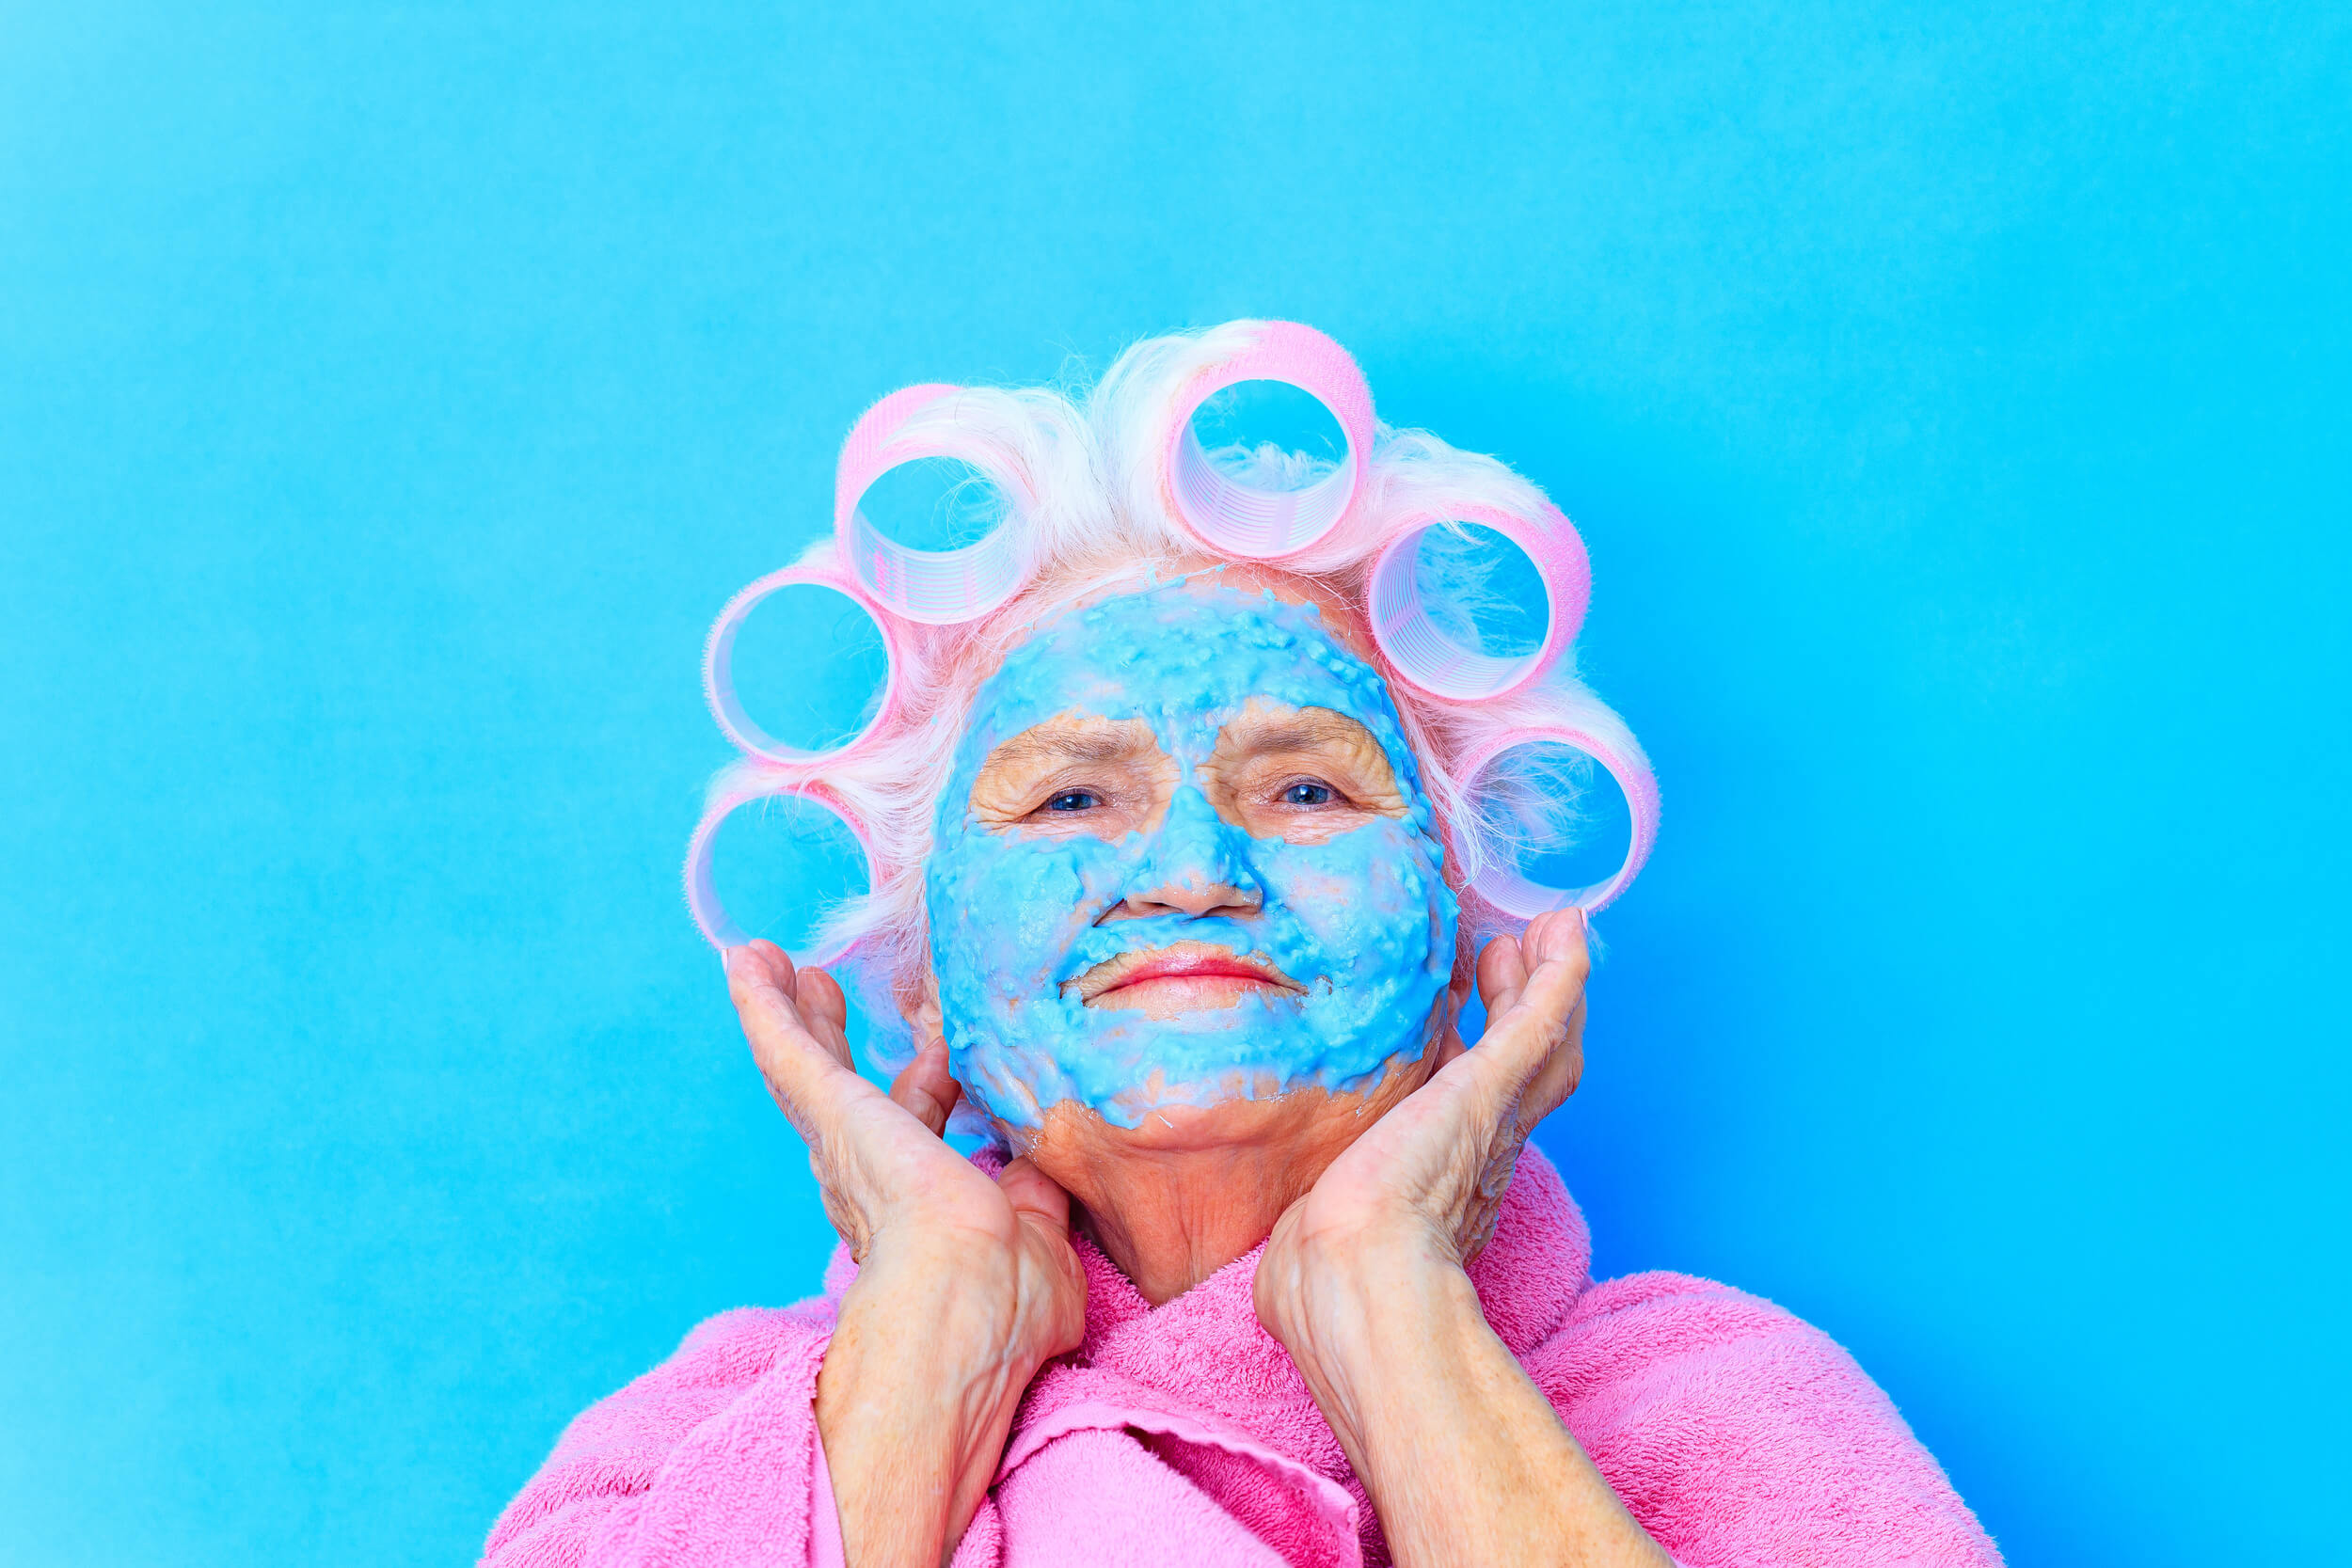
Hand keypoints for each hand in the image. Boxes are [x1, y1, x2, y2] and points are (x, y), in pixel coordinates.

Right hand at [726, 941, 1084, 1567]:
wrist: (971, 1294)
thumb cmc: (1013, 1296)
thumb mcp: (1039, 1231)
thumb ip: (1037, 1192)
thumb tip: (1049, 1161)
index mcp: (917, 1209)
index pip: (919, 1128)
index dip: (933, 1083)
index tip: (947, 1046)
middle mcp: (866, 1179)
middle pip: (844, 1089)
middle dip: (833, 1035)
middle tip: (820, 984)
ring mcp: (844, 1145)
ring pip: (805, 1065)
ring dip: (790, 1010)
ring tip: (768, 962)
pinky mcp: (832, 1111)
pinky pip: (788, 1048)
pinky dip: (764, 1004)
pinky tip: (743, 960)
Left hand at [1254, 912, 1662, 1567]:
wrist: (1357, 1287)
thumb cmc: (1324, 1287)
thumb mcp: (1312, 1248)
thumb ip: (1306, 1240)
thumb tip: (1282, 1257)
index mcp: (1442, 1190)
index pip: (1472, 1116)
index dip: (1477, 1068)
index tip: (1461, 1029)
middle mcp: (1483, 1154)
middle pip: (1526, 1072)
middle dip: (1523, 1011)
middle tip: (1510, 956)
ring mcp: (1492, 1119)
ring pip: (1543, 1041)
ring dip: (1550, 985)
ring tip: (1541, 934)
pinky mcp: (1488, 1087)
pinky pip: (1539, 1019)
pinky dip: (1560, 974)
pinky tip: (1563, 931)